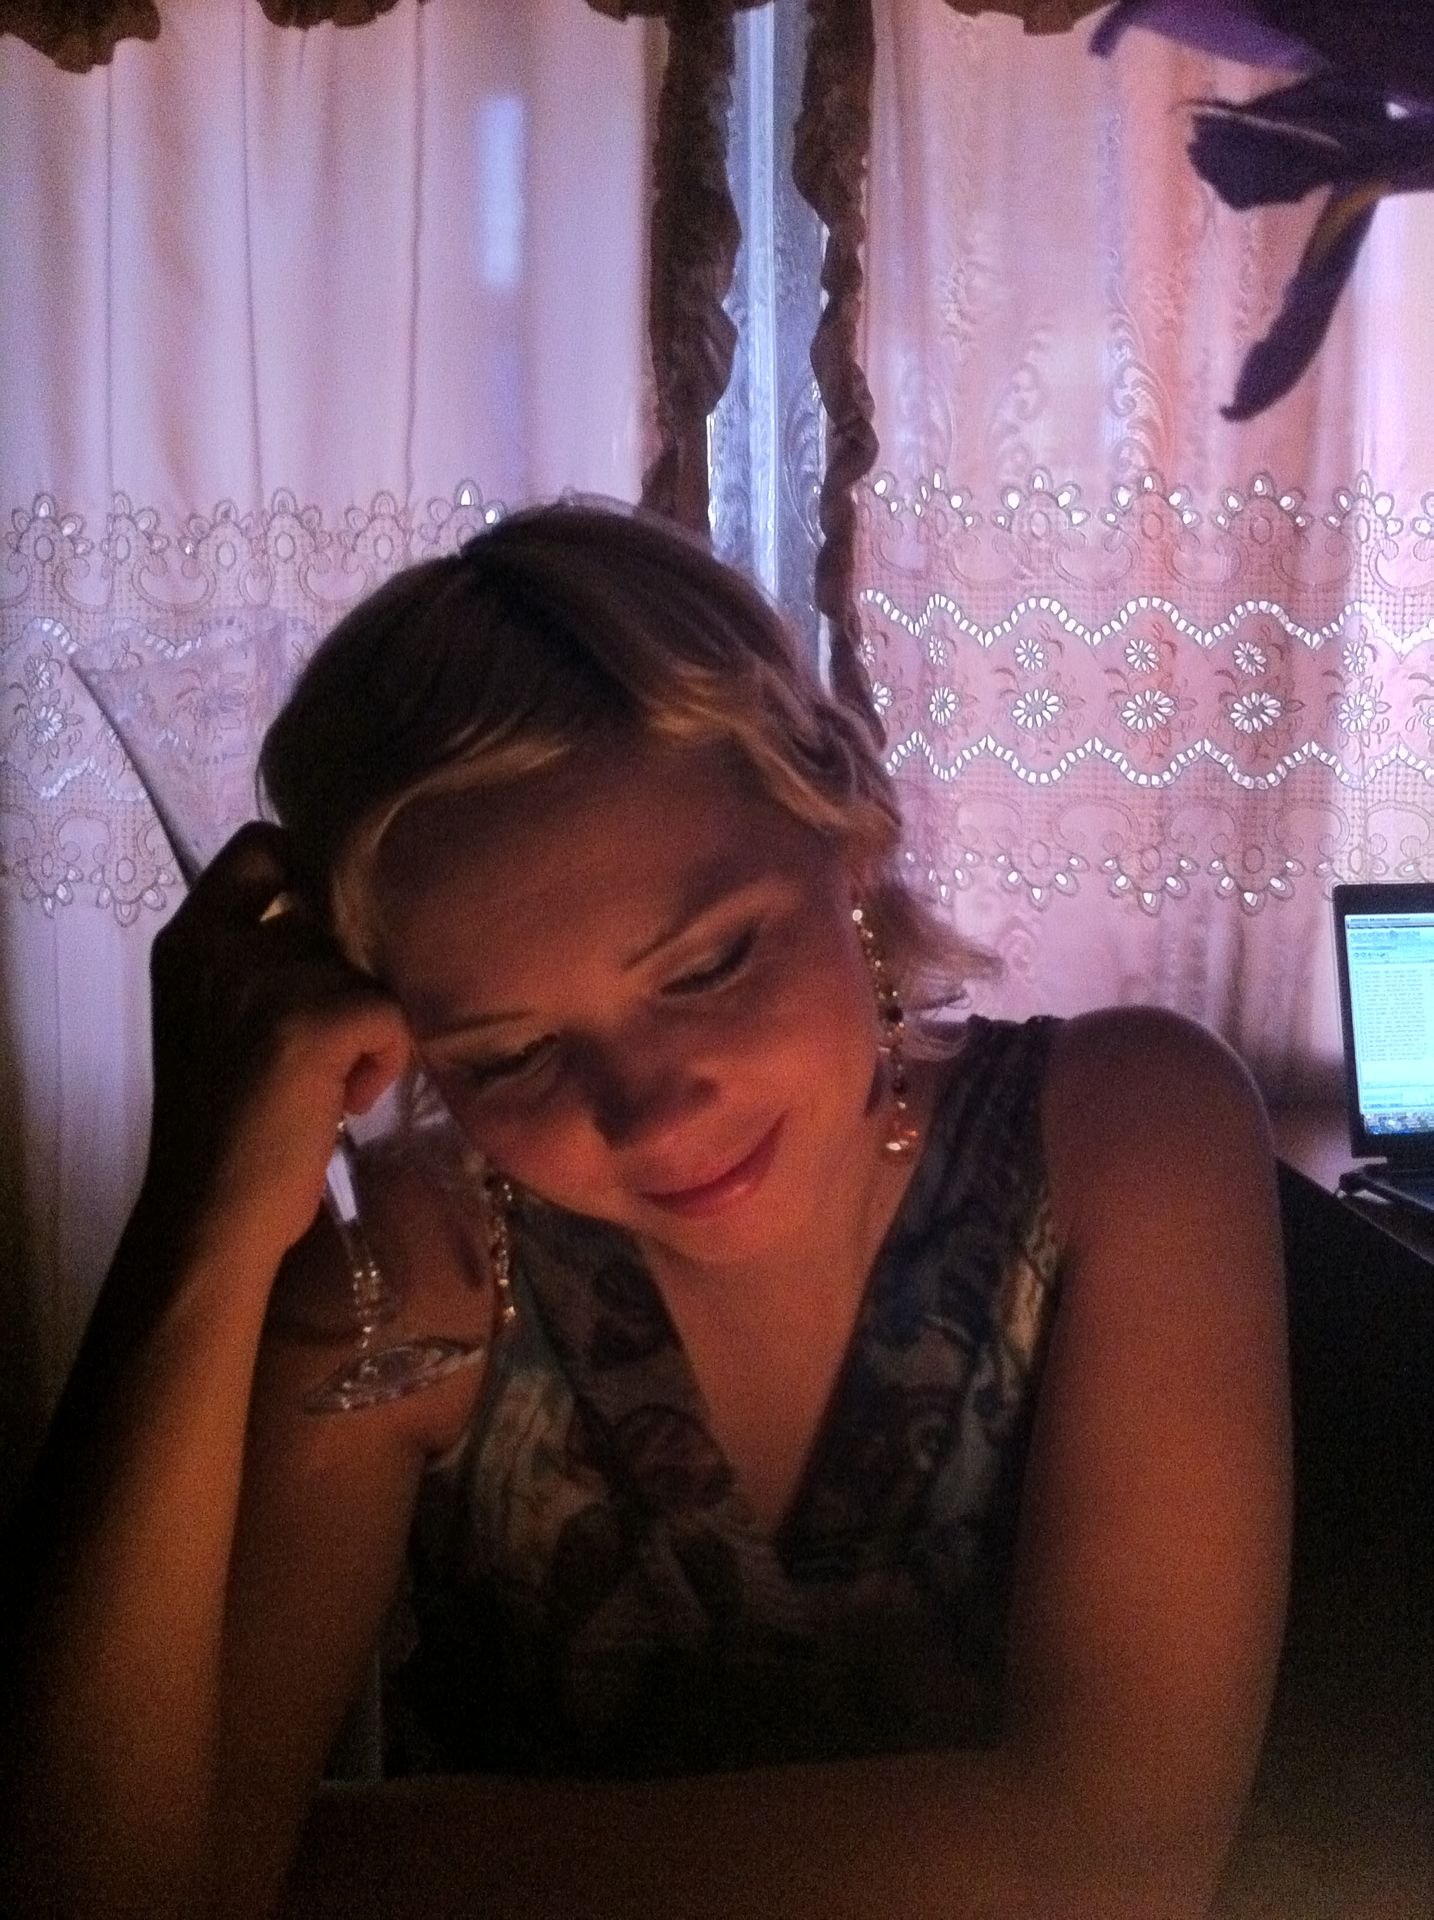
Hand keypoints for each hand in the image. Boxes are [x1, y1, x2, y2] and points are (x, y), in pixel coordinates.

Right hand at [142, 822, 411, 1269]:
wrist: (210, 1215)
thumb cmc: (222, 1130)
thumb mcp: (219, 1020)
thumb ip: (259, 962)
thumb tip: (346, 924)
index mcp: (188, 939)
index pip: (260, 847)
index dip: (311, 874)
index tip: (327, 936)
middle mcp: (220, 944)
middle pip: (333, 918)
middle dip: (347, 982)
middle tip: (326, 1052)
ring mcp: (266, 978)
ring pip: (368, 970)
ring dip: (368, 1026)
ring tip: (331, 1083)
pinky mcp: (315, 1020)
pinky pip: (391, 1014)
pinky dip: (384, 1060)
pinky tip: (345, 1102)